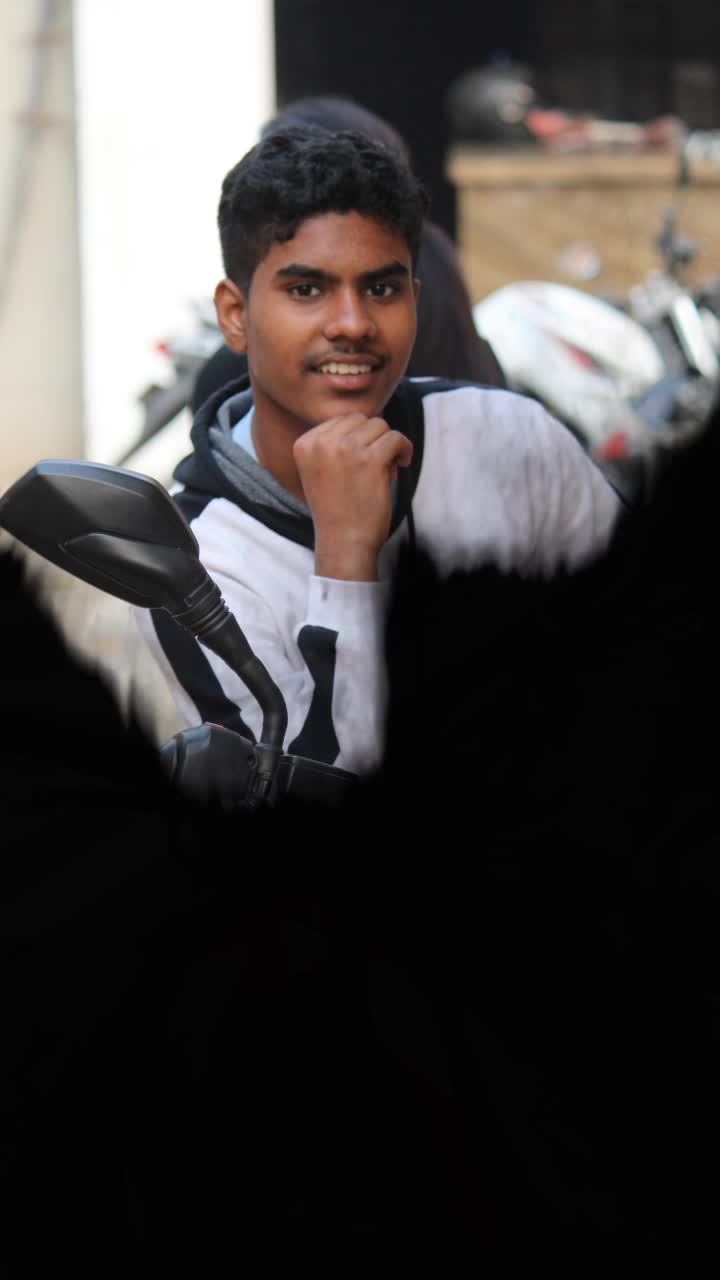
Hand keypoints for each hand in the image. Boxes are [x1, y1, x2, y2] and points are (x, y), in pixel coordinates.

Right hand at [293, 413, 412, 579]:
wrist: (344, 543)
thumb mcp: (320, 471)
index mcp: (304, 444)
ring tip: (387, 468)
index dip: (358, 437)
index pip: (340, 420)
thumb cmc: (337, 510)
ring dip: (388, 444)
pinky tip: (402, 464)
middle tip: (376, 464)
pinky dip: (404, 449)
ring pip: (379, 426)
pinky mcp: (370, 460)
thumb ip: (333, 444)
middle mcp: (322, 443)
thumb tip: (368, 420)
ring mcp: (346, 449)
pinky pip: (396, 437)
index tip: (361, 459)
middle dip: (372, 438)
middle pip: (360, 419)